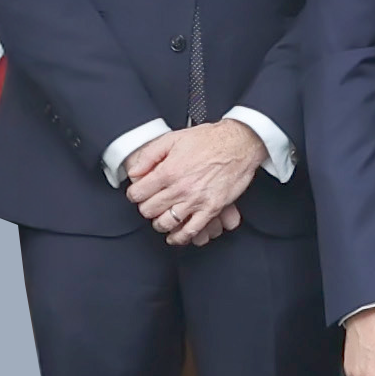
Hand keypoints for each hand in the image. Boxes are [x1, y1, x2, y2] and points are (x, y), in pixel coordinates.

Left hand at [125, 121, 264, 244]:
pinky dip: (180, 237)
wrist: (240, 142)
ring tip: (162, 217)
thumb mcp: (173, 138)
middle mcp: (180, 188)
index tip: (140, 193)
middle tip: (152, 203)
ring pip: (165, 223)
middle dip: (147, 207)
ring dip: (159, 222)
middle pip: (148, 210)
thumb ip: (149, 155)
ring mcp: (196, 200)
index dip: (135, 193)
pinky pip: (191, 230)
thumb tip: (134, 172)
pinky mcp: (212, 208)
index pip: (137, 194)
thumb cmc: (210, 139)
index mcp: (168, 171)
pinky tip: (175, 235)